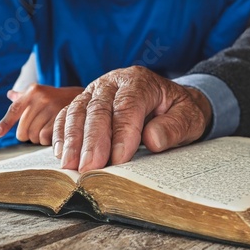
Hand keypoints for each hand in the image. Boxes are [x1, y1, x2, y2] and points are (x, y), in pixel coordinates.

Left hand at [0, 84, 83, 144]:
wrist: (83, 97)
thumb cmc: (57, 98)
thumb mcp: (41, 93)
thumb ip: (25, 97)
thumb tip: (10, 94)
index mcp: (33, 91)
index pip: (14, 110)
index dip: (5, 123)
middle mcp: (41, 98)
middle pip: (23, 130)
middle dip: (28, 134)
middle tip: (38, 128)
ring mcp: (52, 109)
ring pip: (34, 136)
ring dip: (38, 137)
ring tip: (48, 128)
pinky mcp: (62, 120)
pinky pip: (45, 138)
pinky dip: (47, 140)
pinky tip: (53, 133)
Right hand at [53, 66, 211, 171]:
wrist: (168, 99)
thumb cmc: (178, 111)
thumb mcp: (189, 118)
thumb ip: (174, 127)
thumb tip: (153, 139)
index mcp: (140, 82)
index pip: (127, 106)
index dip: (121, 133)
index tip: (117, 159)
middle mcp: (114, 82)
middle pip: (98, 108)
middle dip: (92, 140)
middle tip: (89, 168)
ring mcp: (96, 90)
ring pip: (78, 110)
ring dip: (72, 139)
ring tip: (70, 165)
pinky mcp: (84, 101)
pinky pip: (67, 113)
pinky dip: (61, 132)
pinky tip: (60, 152)